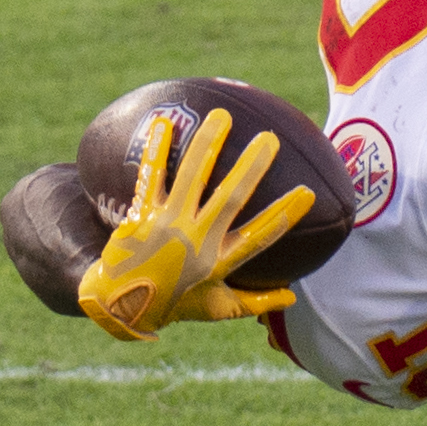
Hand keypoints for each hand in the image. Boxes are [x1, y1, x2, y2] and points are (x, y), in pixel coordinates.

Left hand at [73, 107, 314, 341]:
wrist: (119, 305)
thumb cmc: (174, 304)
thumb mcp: (217, 309)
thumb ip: (256, 302)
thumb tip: (292, 298)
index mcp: (219, 262)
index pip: (259, 236)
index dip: (284, 214)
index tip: (307, 192)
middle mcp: (196, 240)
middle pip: (231, 199)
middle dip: (252, 168)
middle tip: (270, 139)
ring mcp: (168, 225)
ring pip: (192, 177)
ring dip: (208, 144)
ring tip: (222, 116)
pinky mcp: (142, 215)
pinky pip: (151, 176)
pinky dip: (156, 150)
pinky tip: (163, 122)